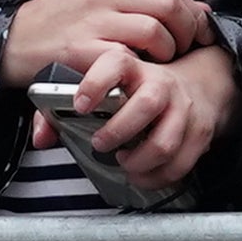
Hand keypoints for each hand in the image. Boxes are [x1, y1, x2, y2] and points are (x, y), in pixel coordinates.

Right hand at [1, 0, 207, 95]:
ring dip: (167, 53)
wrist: (15, 39)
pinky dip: (139, 70)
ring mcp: (93, 19)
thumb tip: (200, 9)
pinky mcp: (82, 49)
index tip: (197, 33)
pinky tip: (135, 76)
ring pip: (154, 30)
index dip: (192, 13)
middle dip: (187, 32)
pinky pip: (127, 58)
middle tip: (185, 51)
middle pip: (169, 5)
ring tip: (159, 64)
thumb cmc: (63, 20)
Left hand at [68, 41, 236, 192]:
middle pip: (146, 105)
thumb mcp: (105, 86)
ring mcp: (183, 108)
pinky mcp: (199, 131)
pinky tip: (143, 173)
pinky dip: (158, 177)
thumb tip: (42, 139)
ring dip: (140, 162)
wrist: (199, 83)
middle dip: (119, 132)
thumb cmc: (139, 89)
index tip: (81, 104)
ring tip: (125, 163)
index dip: (96, 83)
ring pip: (164, 142)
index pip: (114, 63)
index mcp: (131, 67)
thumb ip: (65, 110)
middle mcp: (160, 84)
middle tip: (101, 144)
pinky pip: (180, 163)